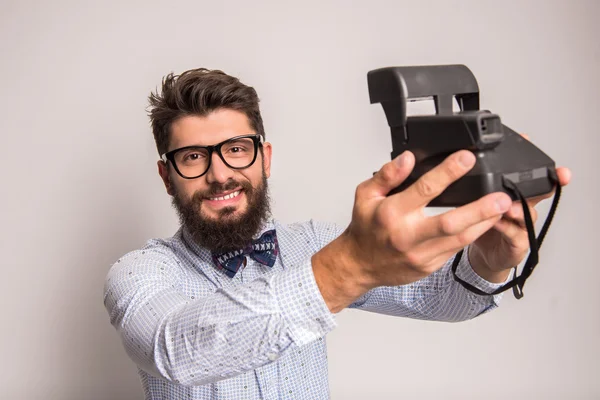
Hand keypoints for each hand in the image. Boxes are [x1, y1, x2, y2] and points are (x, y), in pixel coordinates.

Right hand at [312, 149, 512, 311]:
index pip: (424, 190)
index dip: (448, 172)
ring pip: (459, 239)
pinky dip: (472, 235)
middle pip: (450, 223)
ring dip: (484, 223)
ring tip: (502, 208)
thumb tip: (408, 158)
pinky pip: (455, 250)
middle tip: (502, 198)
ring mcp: (420, 254)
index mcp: (392, 214)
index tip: (467, 158)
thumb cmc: (365, 228)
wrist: (360, 265)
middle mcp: (408, 236)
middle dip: (480, 210)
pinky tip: (485, 224)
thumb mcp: (365, 195)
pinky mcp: (429, 266)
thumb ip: (387, 175)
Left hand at [469, 134, 571, 278]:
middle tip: (540, 181)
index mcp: (514, 193)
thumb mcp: (478, 199)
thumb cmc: (482, 223)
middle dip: (545, 186)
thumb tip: (462, 159)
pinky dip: (506, 228)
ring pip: (527, 214)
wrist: (483, 252)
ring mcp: (522, 225)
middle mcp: (522, 207)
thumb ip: (477, 183)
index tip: (546, 159)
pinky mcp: (518, 243)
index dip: (541, 167)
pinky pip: (515, 234)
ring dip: (518, 209)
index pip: (531, 176)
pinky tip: (496, 223)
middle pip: (538, 193)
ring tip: (508, 206)